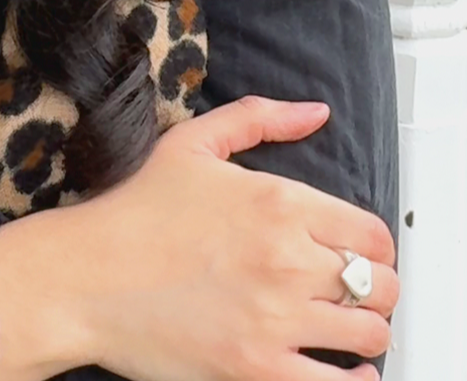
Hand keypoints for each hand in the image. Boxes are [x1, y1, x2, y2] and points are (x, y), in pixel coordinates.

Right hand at [57, 95, 398, 380]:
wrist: (84, 276)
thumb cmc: (134, 210)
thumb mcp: (192, 142)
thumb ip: (259, 119)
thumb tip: (315, 113)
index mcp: (277, 201)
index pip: (372, 233)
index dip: (374, 245)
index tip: (358, 253)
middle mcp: (287, 259)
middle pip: (381, 283)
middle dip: (375, 286)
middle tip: (352, 290)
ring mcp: (275, 319)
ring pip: (370, 333)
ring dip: (364, 330)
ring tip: (342, 326)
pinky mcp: (257, 370)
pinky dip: (354, 380)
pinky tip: (342, 369)